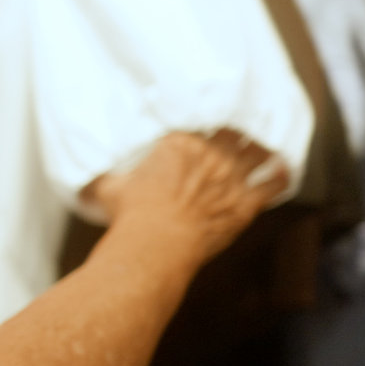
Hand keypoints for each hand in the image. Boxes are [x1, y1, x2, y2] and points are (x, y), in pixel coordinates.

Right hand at [86, 130, 289, 262]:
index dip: (204, 122)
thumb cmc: (129, 215)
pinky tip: (284, 168)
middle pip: (233, 131)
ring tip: (264, 144)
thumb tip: (80, 180)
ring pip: (258, 151)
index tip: (204, 126)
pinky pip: (274, 183)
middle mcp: (210, 153)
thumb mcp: (108, 188)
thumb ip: (104, 178)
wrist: (154, 244)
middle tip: (237, 130)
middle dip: (236, 130)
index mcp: (178, 143)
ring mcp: (231, 177)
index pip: (199, 121)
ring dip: (262, 146)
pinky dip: (282, 174)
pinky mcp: (246, 203)